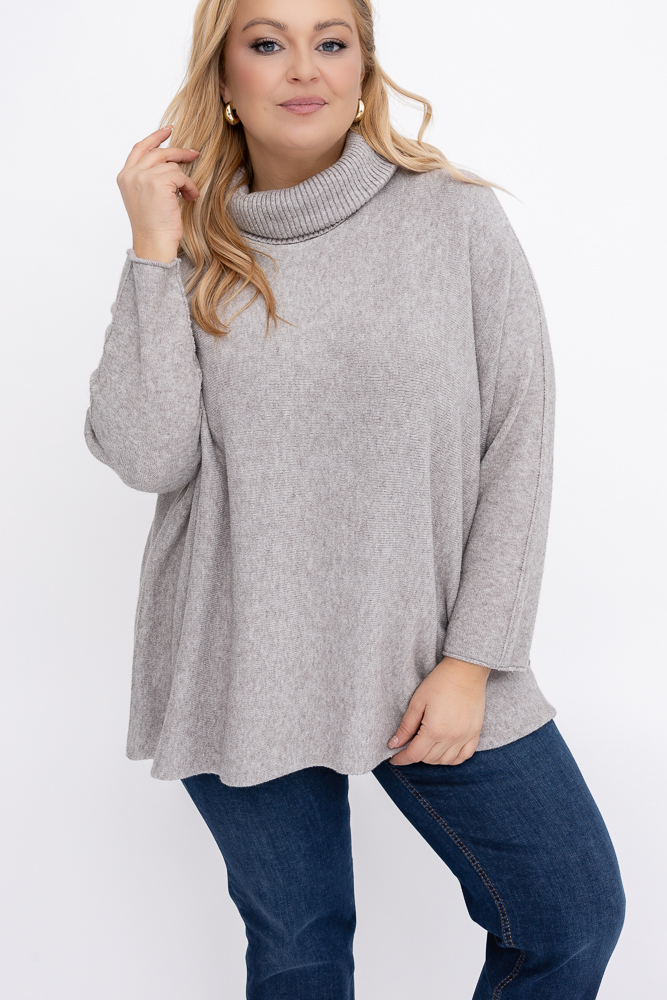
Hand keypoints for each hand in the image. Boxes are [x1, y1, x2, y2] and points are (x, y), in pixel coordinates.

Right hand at [117, 126, 199, 262]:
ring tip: (187, 195)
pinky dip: (189, 186)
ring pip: (172, 165)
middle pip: (158, 152)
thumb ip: (149, 178)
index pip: (139, 148)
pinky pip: (180, 175)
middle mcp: (131, 174)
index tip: (169, 130)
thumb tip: (169, 162)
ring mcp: (143, 177)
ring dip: (184, 180)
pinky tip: (189, 198)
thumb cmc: (153, 226)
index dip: (155, 137)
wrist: (154, 244)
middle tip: (194, 154)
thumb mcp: (145, 197)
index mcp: (124, 177)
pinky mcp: (158, 183)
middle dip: (179, 152)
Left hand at [388, 656, 490, 765]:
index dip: (402, 759)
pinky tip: (444, 752)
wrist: (466, 671)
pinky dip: (453, 759)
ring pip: (445, 761)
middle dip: (415, 755)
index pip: (414, 755)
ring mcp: (465, 737)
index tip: (394, 758)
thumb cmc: (440, 682)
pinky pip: (464, 756)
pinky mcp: (475, 733)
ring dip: (432, 758)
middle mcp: (451, 738)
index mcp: (434, 730)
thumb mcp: (417, 702)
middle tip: (408, 746)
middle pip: (429, 759)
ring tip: (425, 748)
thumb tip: (394, 744)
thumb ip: (406, 726)